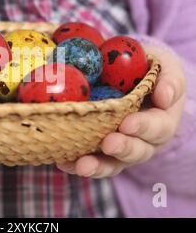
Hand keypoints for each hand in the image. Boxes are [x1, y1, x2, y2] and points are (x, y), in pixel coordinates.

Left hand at [57, 45, 185, 177]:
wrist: (128, 76)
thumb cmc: (147, 70)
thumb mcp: (164, 67)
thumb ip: (168, 79)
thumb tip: (164, 97)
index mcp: (161, 121)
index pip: (157, 128)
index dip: (144, 127)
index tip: (127, 123)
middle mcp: (142, 140)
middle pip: (136, 152)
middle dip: (122, 148)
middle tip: (108, 143)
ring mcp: (120, 148)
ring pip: (112, 164)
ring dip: (98, 166)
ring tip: (83, 165)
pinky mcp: (98, 151)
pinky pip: (89, 161)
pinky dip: (75, 164)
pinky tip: (63, 162)